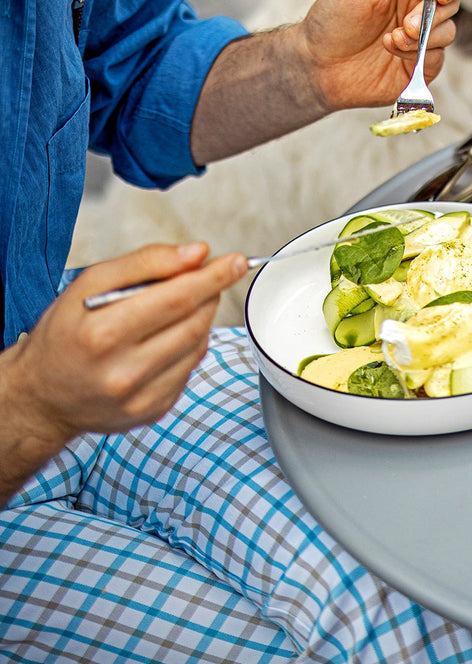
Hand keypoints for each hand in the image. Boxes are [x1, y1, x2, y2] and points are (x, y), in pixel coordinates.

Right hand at [2, 244, 247, 441]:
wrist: (42, 395)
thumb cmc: (64, 335)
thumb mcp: (88, 285)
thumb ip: (145, 262)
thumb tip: (196, 253)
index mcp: (101, 335)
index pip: (176, 298)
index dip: (213, 277)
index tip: (237, 262)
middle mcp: (122, 372)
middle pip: (193, 322)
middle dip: (210, 293)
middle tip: (211, 276)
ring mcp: (141, 397)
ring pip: (198, 345)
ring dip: (201, 318)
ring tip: (179, 306)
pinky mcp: (154, 410)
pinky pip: (190, 368)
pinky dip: (189, 346)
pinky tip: (166, 339)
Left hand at [296, 0, 471, 111]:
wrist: (315, 62)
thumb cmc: (333, 16)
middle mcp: (421, 8)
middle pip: (454, 2)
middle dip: (433, 12)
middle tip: (407, 22)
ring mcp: (422, 38)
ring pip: (448, 31)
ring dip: (422, 35)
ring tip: (391, 38)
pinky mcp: (420, 65)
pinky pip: (437, 57)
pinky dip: (415, 53)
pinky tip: (390, 49)